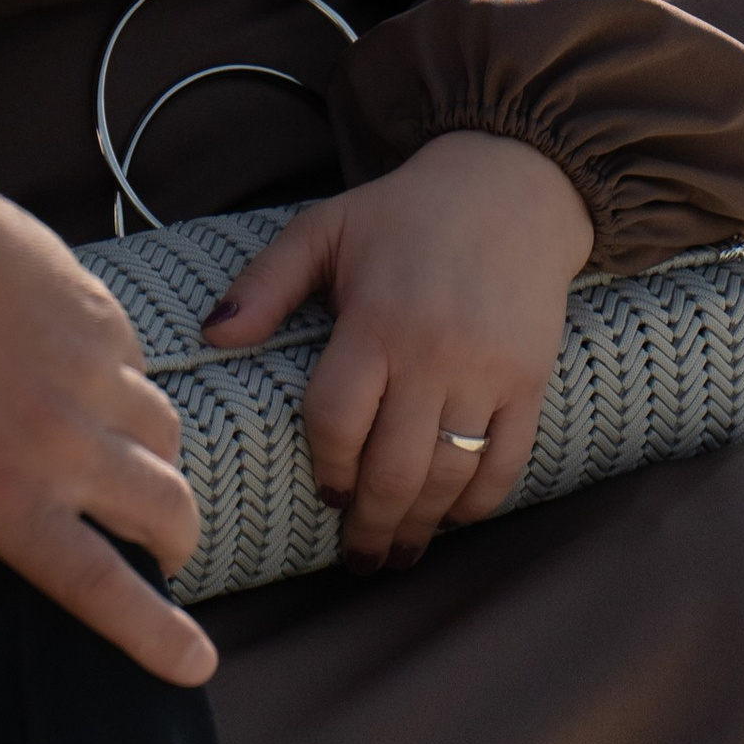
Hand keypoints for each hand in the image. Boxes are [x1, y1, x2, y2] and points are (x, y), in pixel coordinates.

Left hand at [0, 173, 212, 691]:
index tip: (197, 668)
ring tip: (129, 474)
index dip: (157, 637)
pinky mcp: (93, 302)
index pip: (104, 586)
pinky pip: (139, 363)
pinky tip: (94, 392)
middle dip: (173, 544)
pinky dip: (130, 390)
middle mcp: (63, 435)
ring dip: (157, 465)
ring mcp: (88, 362)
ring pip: (164, 434)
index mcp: (2, 492)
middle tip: (155, 553)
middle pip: (167, 509)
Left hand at [202, 132, 593, 565]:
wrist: (510, 185)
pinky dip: (478, 504)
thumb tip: (213, 336)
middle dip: (372, 524)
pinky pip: (506, 464)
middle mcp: (434, 353)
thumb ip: (267, 283)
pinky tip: (453, 518)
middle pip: (394, 467)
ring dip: (421, 526)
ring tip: (400, 552)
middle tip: (360, 557)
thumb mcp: (325, 227)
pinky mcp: (530, 381)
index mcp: (377, 318)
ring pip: (450, 476)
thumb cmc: (406, 212)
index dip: (327, 467)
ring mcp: (488, 372)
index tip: (326, 494)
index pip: (338, 420)